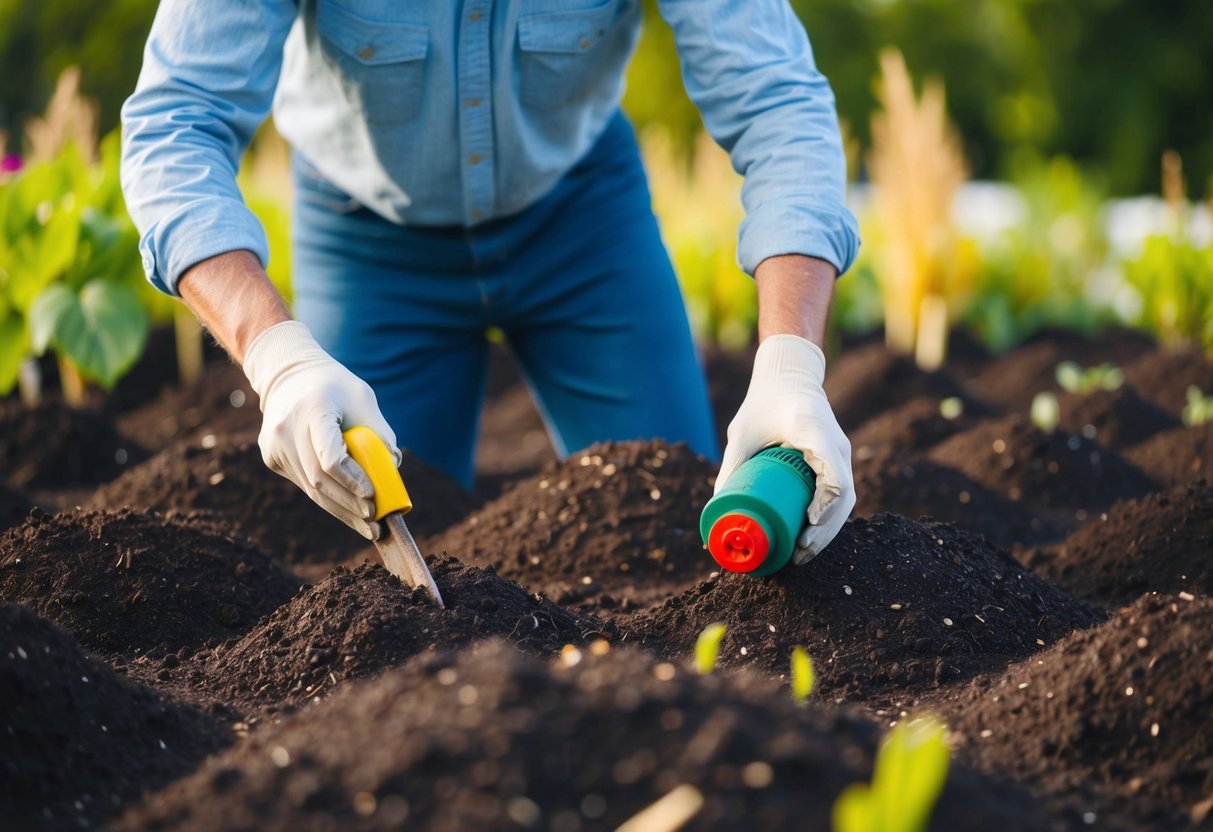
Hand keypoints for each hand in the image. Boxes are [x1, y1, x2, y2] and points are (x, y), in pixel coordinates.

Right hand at [242, 321, 399, 538]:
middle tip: (375, 522)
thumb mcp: (362, 397)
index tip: (373, 495)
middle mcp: (287, 429)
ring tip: (366, 525)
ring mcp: (274, 444)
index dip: (352, 481)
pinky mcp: (271, 456)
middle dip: (350, 505)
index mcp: (312, 409)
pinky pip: (303, 483)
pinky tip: (347, 509)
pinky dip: (326, 498)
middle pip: (319, 480)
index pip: (330, 457)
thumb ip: (378, 431)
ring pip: (310, 488)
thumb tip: (394, 467)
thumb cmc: (334, 386)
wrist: (287, 375)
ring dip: (340, 510)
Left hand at [716, 334, 853, 562]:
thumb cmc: (762, 402)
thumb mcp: (742, 433)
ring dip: (829, 529)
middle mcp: (834, 442)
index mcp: (813, 430)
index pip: (834, 476)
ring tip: (803, 552)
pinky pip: (840, 492)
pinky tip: (812, 535)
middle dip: (825, 530)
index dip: (825, 507)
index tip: (807, 525)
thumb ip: (730, 468)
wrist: (788, 375)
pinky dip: (830, 517)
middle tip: (799, 553)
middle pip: (844, 496)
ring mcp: (839, 451)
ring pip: (846, 498)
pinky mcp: (837, 458)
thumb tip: (716, 509)